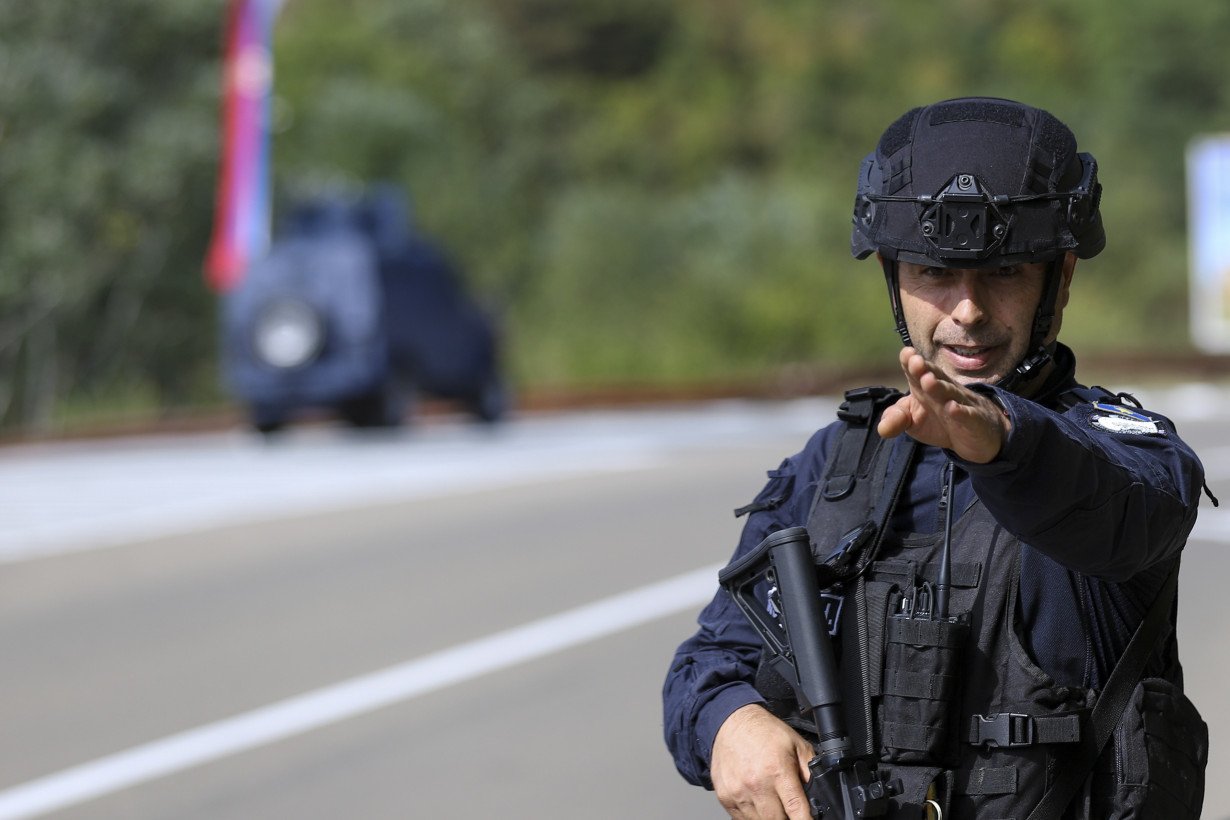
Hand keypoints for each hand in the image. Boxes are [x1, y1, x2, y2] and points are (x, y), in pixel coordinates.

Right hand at [711, 704, 814, 819]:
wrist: (731, 722)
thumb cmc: (763, 732)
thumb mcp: (796, 745)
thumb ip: (811, 771)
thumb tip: (820, 795)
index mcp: (777, 771)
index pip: (796, 809)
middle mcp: (756, 784)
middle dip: (787, 818)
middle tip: (789, 807)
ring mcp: (738, 792)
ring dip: (769, 816)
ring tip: (772, 800)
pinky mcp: (725, 796)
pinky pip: (742, 819)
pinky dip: (753, 815)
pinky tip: (757, 800)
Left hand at [876, 347, 1010, 463]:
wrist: (978, 435)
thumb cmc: (941, 422)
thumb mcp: (913, 422)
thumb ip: (896, 419)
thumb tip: (881, 429)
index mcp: (926, 387)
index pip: (918, 372)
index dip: (911, 362)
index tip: (906, 354)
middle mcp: (944, 391)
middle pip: (934, 377)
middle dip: (924, 369)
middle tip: (915, 361)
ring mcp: (961, 404)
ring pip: (950, 393)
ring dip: (939, 386)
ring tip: (928, 380)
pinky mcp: (974, 421)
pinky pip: (967, 415)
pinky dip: (960, 412)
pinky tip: (952, 408)